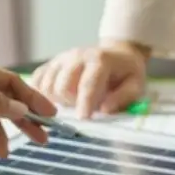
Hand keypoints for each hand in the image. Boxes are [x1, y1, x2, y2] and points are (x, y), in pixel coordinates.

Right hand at [32, 41, 149, 118]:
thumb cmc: (126, 73)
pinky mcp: (51, 63)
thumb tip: (104, 110)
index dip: (84, 103)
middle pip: (62, 87)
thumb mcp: (135, 85)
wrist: (117, 54)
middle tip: (83, 109)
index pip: (88, 84)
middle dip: (71, 104)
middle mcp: (76, 56)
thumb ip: (122, 98)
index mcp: (99, 60)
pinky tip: (55, 99)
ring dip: (57, 101)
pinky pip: (38, 81)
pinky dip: (42, 94)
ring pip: (47, 86)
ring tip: (72, 103)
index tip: (83, 119)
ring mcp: (61, 58)